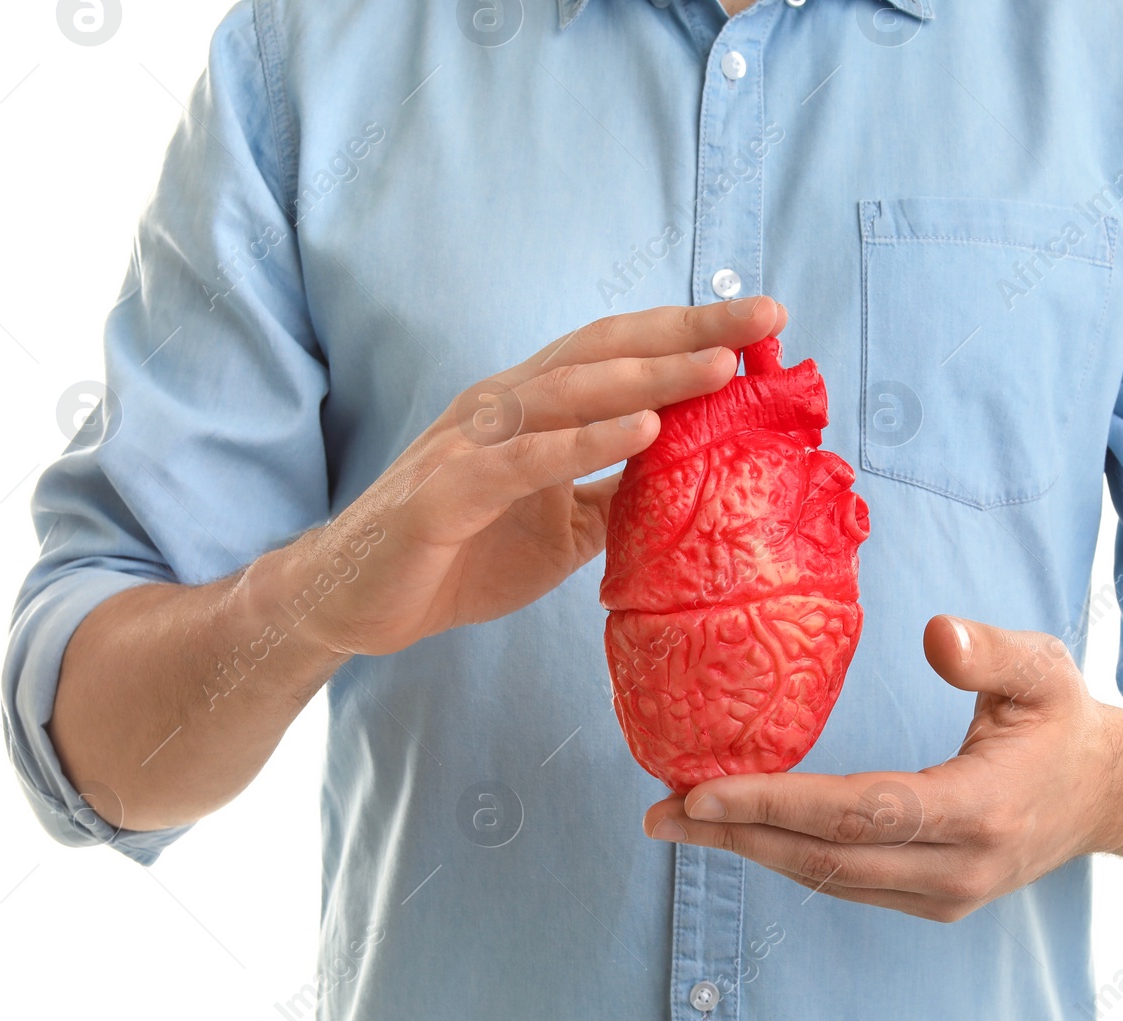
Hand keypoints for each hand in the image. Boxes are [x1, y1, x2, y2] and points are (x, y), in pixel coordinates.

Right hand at [257, 296, 787, 656]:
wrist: (356, 602)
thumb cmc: (459, 553)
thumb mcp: (562, 528)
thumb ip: (617, 498)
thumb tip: (692, 487)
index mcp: (532, 407)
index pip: (620, 354)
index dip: (688, 333)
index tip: (766, 323)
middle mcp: (503, 406)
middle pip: (605, 352)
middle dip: (687, 332)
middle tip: (765, 317)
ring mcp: (471, 443)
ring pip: (567, 392)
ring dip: (647, 377)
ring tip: (718, 365)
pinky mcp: (445, 492)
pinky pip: (523, 460)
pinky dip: (583, 442)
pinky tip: (642, 433)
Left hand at [642, 616, 1122, 921]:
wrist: (1109, 797)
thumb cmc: (1064, 721)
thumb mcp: (1043, 669)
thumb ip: (990, 652)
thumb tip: (933, 632)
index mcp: (981, 808)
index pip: (861, 812)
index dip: (777, 804)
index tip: (703, 792)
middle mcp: (958, 868)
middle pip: (826, 859)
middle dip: (736, 836)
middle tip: (658, 811)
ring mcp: (945, 896)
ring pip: (827, 880)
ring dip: (749, 851)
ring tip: (677, 819)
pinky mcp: (932, 903)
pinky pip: (844, 884)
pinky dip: (785, 858)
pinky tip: (738, 832)